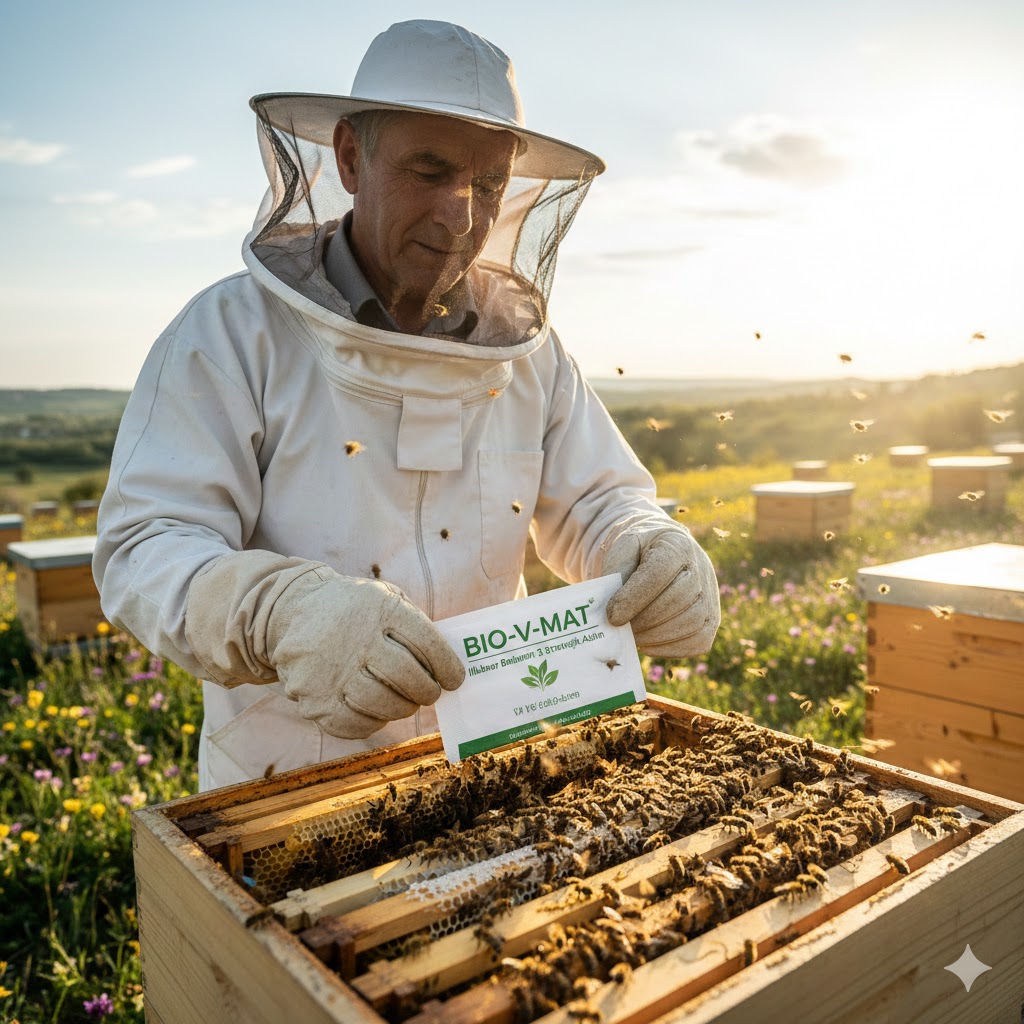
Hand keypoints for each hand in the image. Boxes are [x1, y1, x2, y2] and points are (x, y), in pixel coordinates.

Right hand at [267, 570, 464, 737]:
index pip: (426, 642)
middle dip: (427, 691)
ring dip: (403, 708)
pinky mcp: (313, 700)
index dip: (447, 666)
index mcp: (378, 609)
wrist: (291, 613)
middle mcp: (354, 639)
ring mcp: (330, 671)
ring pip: (383, 704)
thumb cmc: (353, 610)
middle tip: (430, 693)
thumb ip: (414, 625)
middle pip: (407, 677)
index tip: (455, 679)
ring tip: (405, 702)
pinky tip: (376, 710)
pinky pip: (355, 725)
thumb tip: (448, 666)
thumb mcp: (384, 597)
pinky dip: (373, 721)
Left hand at [602, 526, 719, 656]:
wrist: (661, 552)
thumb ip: (617, 570)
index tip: (612, 616)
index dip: (634, 598)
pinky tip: (647, 645)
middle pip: (677, 600)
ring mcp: (710, 595)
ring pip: (690, 623)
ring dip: (656, 636)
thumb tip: (614, 610)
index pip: (658, 573)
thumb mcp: (623, 548)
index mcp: (676, 546)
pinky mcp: (711, 619)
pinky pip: (699, 641)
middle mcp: (701, 569)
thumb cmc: (637, 553)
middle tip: (620, 628)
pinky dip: (671, 649)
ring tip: (632, 636)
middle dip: (644, 620)